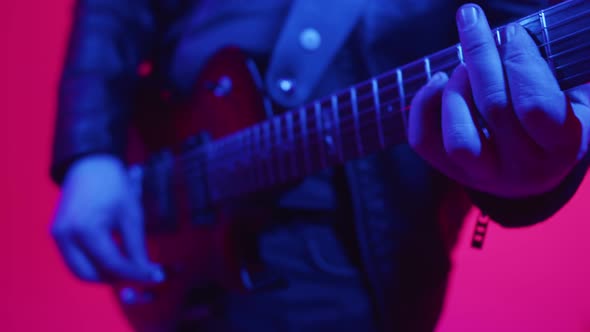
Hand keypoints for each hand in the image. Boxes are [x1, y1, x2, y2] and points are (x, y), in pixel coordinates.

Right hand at [51, 155, 163, 282]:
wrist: (91, 165)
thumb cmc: (115, 187)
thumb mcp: (132, 216)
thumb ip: (137, 248)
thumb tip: (150, 274)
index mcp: (86, 229)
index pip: (112, 263)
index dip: (136, 274)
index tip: (155, 277)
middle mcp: (66, 236)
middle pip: (90, 275)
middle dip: (115, 278)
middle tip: (139, 273)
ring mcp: (58, 236)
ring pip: (80, 271)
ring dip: (103, 274)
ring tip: (127, 266)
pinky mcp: (57, 235)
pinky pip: (75, 260)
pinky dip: (94, 264)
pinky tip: (113, 256)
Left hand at [409, 3, 589, 197]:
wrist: (534, 165)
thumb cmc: (556, 115)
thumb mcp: (574, 91)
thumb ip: (562, 59)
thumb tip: (542, 13)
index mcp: (562, 145)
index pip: (536, 107)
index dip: (520, 63)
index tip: (512, 33)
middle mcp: (522, 169)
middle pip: (494, 110)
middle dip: (480, 55)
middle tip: (472, 21)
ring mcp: (483, 175)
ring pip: (458, 139)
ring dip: (456, 90)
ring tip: (462, 66)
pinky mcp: (450, 170)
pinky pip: (425, 141)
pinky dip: (424, 105)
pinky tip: (438, 81)